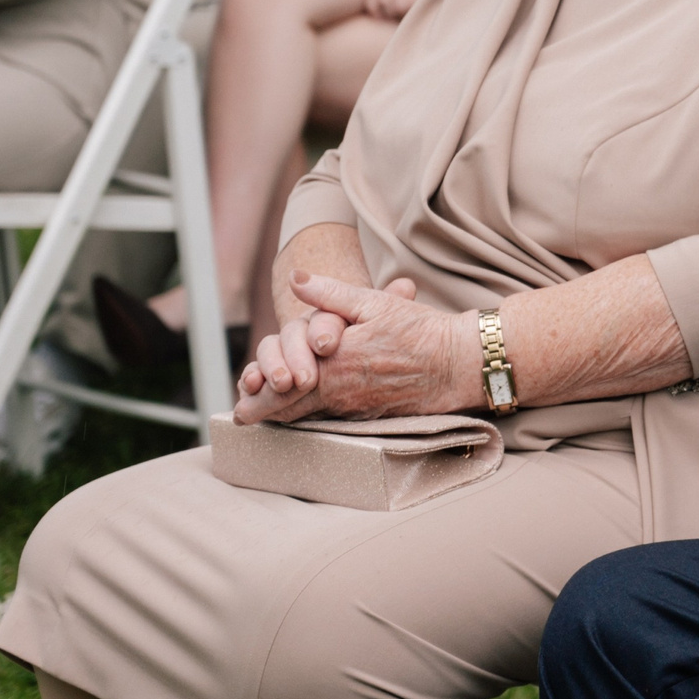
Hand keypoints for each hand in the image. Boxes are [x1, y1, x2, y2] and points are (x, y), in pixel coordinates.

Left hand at [235, 273, 479, 423]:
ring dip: (286, 416)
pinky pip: (333, 419)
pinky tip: (309, 414)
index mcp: (334, 366)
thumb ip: (329, 294)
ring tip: (264, 418)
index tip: (240, 405)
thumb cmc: (420, 330)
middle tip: (242, 417)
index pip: (283, 388)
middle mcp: (340, 393)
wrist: (458, 363)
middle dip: (264, 413)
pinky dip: (313, 417)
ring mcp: (356, 409)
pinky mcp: (372, 416)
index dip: (258, 398)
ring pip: (311, 418)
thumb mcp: (374, 303)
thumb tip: (295, 279)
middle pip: (291, 410)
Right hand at [361, 0, 435, 21]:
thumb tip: (426, 14)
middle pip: (395, 4)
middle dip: (401, 14)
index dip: (413, 12)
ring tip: (395, 14)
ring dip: (387, 12)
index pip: (411, 1)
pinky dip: (373, 7)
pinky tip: (382, 12)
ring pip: (381, 0)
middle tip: (407, 14)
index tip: (417, 12)